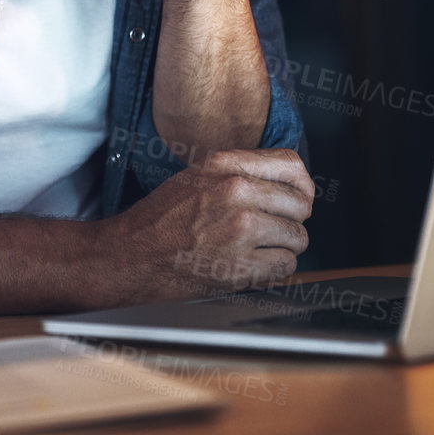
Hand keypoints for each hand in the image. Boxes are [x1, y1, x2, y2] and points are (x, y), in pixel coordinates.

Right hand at [88, 149, 312, 303]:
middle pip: (300, 204)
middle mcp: (235, 192)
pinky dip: (274, 268)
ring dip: (283, 246)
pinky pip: (287, 265)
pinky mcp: (241, 266)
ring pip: (298, 236)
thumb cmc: (161, 218)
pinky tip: (252, 264)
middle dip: (290, 219)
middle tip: (270, 228)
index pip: (291, 166)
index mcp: (225, 165)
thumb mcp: (197, 175)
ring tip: (258, 248)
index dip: (301, 186)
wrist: (133, 255)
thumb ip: (239, 171)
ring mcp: (240, 230)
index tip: (297, 198)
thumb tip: (287, 181)